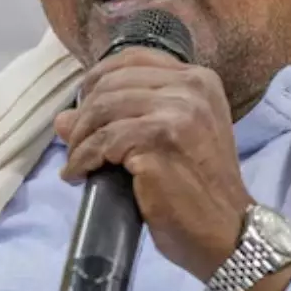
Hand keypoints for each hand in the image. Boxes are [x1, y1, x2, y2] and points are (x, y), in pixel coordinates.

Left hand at [54, 48, 250, 281]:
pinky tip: (78, 175)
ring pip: (102, 110)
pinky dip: (82, 160)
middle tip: (75, 142)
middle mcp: (191, 88)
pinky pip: (103, 142)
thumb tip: (63, 118)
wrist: (227, 231)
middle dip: (84, 114)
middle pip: (112, 84)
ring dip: (79, 140)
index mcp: (199, 80)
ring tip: (76, 162)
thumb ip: (126, 118)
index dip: (98, 78)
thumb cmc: (201, 189)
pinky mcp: (158, 142)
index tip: (83, 104)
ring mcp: (176, 114)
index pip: (134, 59)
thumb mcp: (171, 140)